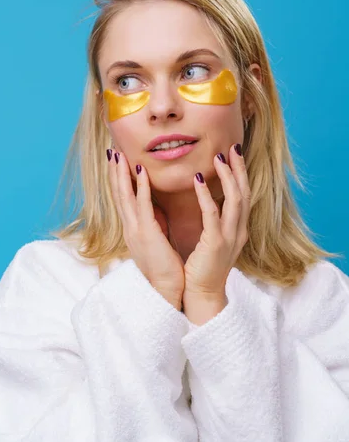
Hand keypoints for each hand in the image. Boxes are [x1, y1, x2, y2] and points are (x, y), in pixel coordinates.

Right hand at [108, 150, 184, 308]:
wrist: (165, 291)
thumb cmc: (164, 268)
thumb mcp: (155, 240)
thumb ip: (152, 223)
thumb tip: (154, 208)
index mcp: (132, 228)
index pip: (122, 198)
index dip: (118, 179)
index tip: (116, 160)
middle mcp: (129, 227)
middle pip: (118, 193)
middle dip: (114, 172)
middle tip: (111, 150)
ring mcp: (135, 229)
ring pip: (125, 196)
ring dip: (121, 173)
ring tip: (118, 154)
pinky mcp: (147, 233)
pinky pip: (143, 205)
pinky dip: (140, 186)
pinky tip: (140, 170)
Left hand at [183, 143, 250, 302]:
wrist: (201, 295)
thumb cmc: (203, 267)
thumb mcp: (213, 239)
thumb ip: (215, 220)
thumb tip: (210, 199)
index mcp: (237, 229)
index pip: (243, 194)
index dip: (240, 173)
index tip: (234, 153)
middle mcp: (238, 231)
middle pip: (244, 192)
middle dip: (239, 168)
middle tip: (233, 147)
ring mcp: (229, 237)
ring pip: (234, 200)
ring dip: (227, 176)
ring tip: (218, 158)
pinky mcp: (214, 244)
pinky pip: (212, 215)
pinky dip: (206, 195)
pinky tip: (198, 179)